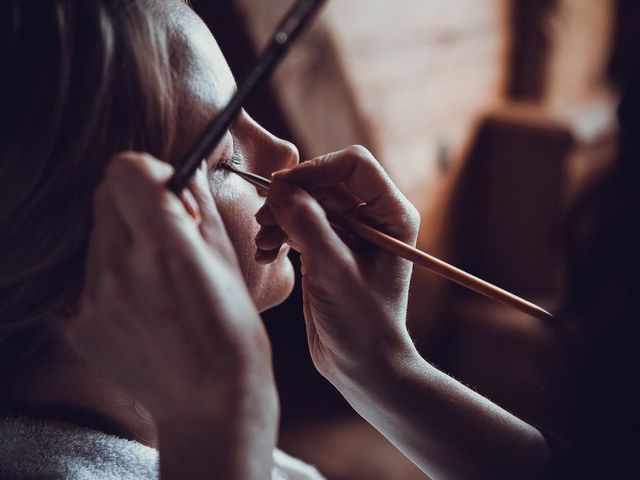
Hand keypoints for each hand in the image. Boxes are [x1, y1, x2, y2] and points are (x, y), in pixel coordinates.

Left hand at [63, 153, 275, 422]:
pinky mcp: (78, 324)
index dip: (150, 173)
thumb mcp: (227, 259)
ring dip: (123, 240)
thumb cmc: (232, 331)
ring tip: (156, 277)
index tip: (167, 192)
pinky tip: (141, 303)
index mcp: (165, 249)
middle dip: (136, 201)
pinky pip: (88, 274)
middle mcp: (119, 271)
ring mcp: (92, 302)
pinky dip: (112, 275)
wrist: (210, 403)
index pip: (125, 169)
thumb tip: (180, 170)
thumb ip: (197, 204)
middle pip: (105, 196)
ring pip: (97, 235)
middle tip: (166, 233)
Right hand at [257, 146, 419, 385]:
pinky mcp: (328, 249)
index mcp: (391, 214)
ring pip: (307, 202)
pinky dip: (279, 234)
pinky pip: (299, 225)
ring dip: (280, 217)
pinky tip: (266, 254)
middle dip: (291, 198)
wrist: (362, 365)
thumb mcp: (333, 269)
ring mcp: (349, 233)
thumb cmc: (362, 322)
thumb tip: (279, 188)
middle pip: (324, 182)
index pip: (353, 164)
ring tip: (263, 243)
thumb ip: (306, 223)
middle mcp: (372, 218)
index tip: (283, 186)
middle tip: (263, 218)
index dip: (315, 169)